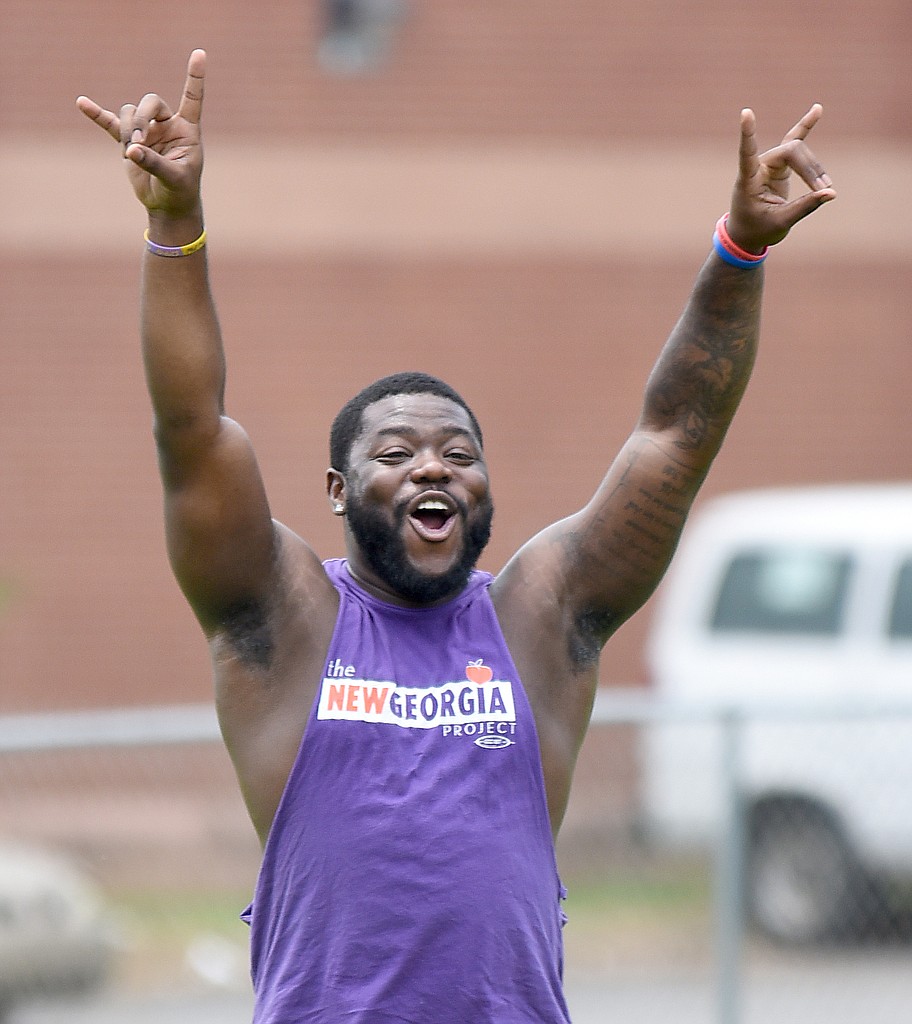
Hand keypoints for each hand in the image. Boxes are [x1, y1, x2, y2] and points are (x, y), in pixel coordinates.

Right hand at [76, 49, 206, 220]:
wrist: (167, 205)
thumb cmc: (180, 191)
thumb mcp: (173, 178)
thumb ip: (154, 163)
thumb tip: (131, 150)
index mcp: (187, 129)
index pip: (191, 97)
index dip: (195, 77)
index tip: (200, 54)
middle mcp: (167, 125)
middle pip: (149, 102)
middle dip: (140, 119)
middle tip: (136, 142)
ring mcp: (147, 131)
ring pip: (130, 113)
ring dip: (126, 130)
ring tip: (129, 153)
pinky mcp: (129, 141)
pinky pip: (110, 123)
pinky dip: (97, 115)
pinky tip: (82, 103)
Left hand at [727, 104, 835, 252]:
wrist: (748, 234)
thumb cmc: (757, 229)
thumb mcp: (781, 222)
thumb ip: (804, 206)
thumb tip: (831, 193)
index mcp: (748, 180)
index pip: (747, 153)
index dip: (748, 134)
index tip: (746, 113)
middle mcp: (758, 166)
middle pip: (791, 152)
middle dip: (810, 169)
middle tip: (824, 189)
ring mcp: (770, 163)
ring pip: (798, 152)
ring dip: (814, 168)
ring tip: (826, 187)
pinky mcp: (781, 164)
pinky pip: (795, 142)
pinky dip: (806, 127)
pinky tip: (817, 109)